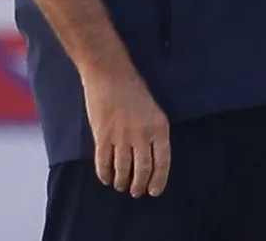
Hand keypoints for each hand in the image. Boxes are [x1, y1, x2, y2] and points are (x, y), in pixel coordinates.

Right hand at [81, 64, 170, 197]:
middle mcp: (142, 134)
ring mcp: (122, 136)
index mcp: (159, 127)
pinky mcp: (102, 136)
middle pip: (142, 170)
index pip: (162, 162)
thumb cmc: (133, 89)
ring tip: (121, 185)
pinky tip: (106, 177)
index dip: (158, 180)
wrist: (110, 73)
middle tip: (136, 192)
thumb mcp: (153, 110)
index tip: (154, 192)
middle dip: (139, 185)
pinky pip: (104, 163)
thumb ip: (153, 133)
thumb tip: (150, 159)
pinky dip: (105, 174)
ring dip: (122, 182)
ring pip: (122, 170)